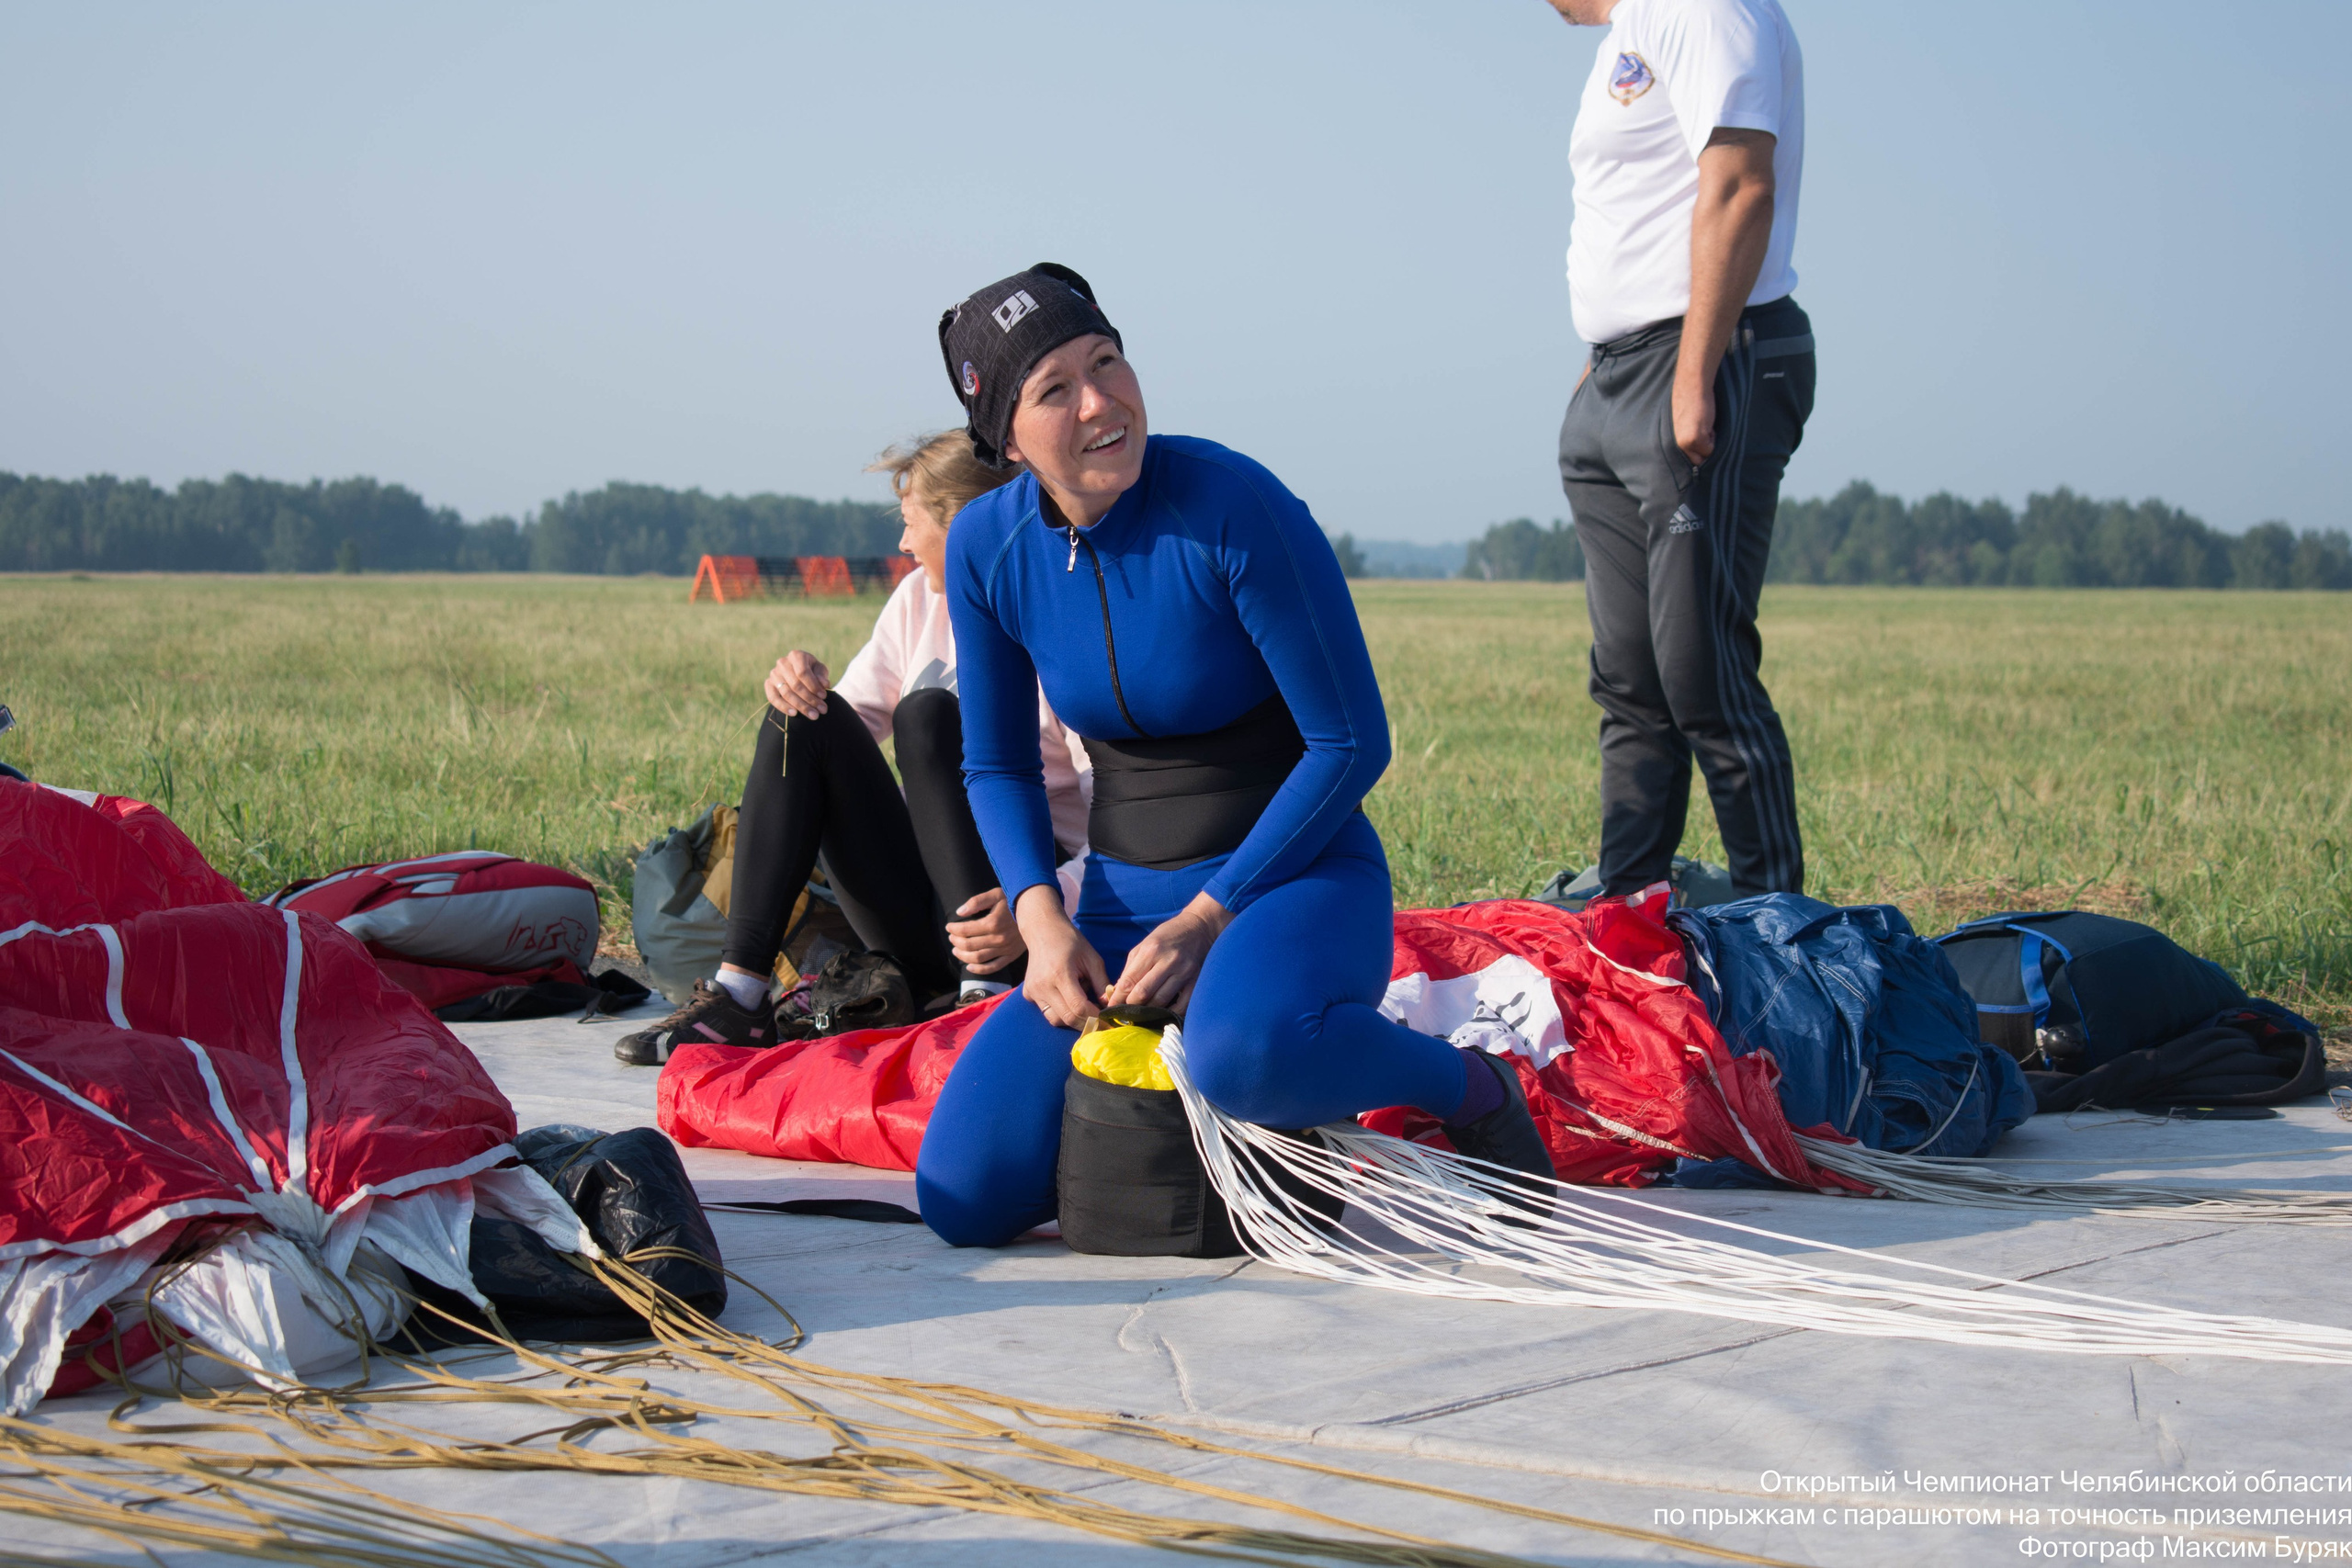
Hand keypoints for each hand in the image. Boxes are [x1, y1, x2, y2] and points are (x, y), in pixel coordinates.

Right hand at [763, 650, 830, 719]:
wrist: (800, 673)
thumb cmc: (813, 671)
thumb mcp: (820, 670)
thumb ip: (822, 676)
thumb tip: (824, 684)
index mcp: (796, 656)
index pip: (803, 672)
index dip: (814, 686)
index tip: (824, 696)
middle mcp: (782, 663)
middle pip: (795, 685)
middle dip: (810, 699)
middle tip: (822, 710)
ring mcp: (774, 674)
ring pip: (786, 693)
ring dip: (801, 706)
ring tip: (814, 715)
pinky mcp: (768, 684)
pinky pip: (773, 698)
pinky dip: (783, 707)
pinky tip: (794, 713)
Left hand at [946, 887, 1026, 974]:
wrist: (1039, 911)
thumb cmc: (1015, 900)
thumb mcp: (996, 894)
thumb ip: (976, 902)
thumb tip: (959, 912)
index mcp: (993, 922)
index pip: (966, 930)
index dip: (954, 929)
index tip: (949, 926)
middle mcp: (998, 938)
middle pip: (969, 945)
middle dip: (956, 941)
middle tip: (951, 937)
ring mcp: (1005, 949)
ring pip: (978, 958)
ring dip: (963, 956)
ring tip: (956, 950)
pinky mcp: (1011, 956)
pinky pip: (993, 967)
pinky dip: (979, 970)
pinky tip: (969, 966)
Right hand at [1014, 884, 1105, 1028]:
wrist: (1043, 931)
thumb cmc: (1071, 942)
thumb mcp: (1092, 959)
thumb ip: (1102, 983)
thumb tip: (1108, 1006)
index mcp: (1060, 975)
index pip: (1079, 1007)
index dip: (1095, 1017)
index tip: (1107, 1020)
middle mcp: (1043, 986)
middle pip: (1067, 1018)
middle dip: (1086, 1023)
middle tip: (1100, 1021)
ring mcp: (1033, 991)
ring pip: (1055, 1019)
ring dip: (1072, 1019)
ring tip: (1081, 1004)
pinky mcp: (1028, 994)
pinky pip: (1046, 1011)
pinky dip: (1060, 1011)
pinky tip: (1066, 997)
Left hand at [1105, 892, 1230, 1015]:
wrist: (1199, 928)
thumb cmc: (1167, 936)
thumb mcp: (1144, 946)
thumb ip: (1130, 969)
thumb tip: (1117, 993)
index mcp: (1151, 951)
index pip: (1129, 981)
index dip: (1117, 998)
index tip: (1111, 1008)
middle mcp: (1168, 961)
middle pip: (1143, 993)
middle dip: (1130, 1006)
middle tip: (1125, 1014)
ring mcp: (1184, 972)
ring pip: (1160, 1001)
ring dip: (1148, 1011)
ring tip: (1141, 1015)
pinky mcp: (1196, 981)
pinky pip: (1182, 1005)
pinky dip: (1169, 1013)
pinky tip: (1162, 1014)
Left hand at [1672, 373, 1715, 466]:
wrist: (1693, 387)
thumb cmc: (1693, 402)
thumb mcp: (1689, 424)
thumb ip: (1692, 438)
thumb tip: (1704, 452)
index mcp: (1677, 442)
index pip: (1691, 460)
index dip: (1700, 454)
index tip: (1706, 445)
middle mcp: (1679, 445)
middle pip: (1698, 461)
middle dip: (1706, 450)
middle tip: (1707, 431)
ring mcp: (1687, 443)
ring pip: (1707, 454)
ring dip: (1711, 441)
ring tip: (1706, 424)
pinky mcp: (1696, 439)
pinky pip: (1712, 448)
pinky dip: (1714, 437)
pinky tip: (1708, 422)